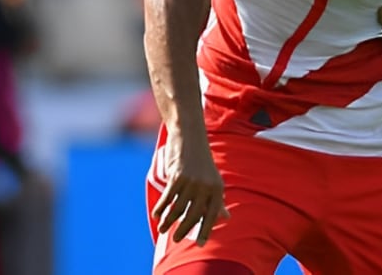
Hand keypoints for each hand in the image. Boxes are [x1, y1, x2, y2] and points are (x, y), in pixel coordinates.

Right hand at [152, 130, 229, 245]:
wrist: (190, 137)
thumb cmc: (202, 162)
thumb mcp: (214, 179)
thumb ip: (217, 199)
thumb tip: (225, 217)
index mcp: (218, 188)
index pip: (212, 215)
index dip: (206, 230)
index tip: (201, 244)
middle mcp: (206, 186)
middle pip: (193, 215)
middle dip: (184, 230)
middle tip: (176, 239)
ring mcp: (191, 182)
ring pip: (178, 209)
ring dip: (168, 221)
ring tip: (163, 229)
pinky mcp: (177, 177)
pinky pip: (167, 198)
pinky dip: (161, 209)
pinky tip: (157, 216)